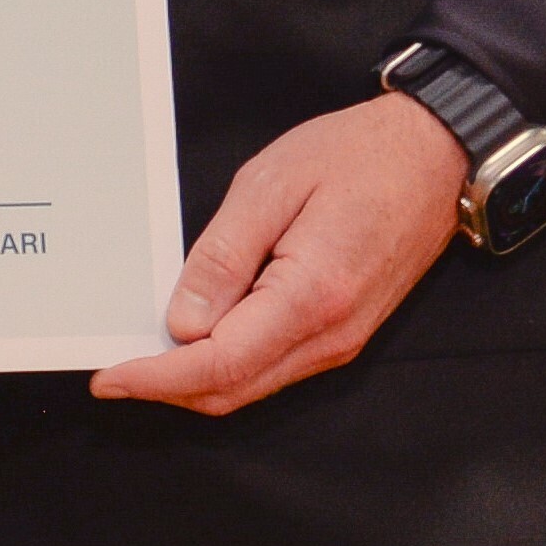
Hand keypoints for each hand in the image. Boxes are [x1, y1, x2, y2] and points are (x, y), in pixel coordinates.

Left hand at [91, 91, 469, 413]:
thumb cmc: (358, 157)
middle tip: (113, 374)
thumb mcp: (270, 186)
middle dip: (167, 390)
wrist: (434, 156)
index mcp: (312, 297)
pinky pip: (276, 367)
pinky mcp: (344, 332)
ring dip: (196, 380)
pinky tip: (196, 339)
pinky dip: (229, 365)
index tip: (110, 378)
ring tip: (144, 355)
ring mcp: (343, 339)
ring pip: (254, 385)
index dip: (158, 379)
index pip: (220, 364)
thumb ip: (223, 258)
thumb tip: (183, 324)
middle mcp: (332, 334)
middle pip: (234, 389)